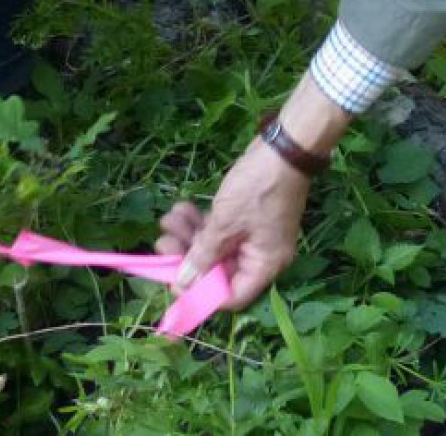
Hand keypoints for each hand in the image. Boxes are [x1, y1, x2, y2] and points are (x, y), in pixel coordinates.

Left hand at [157, 142, 313, 309]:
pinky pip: (221, 231)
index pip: (231, 296)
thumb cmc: (257, 190)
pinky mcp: (248, 221)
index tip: (173, 278)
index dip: (200, 293)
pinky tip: (182, 208)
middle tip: (162, 242)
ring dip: (189, 235)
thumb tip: (184, 281)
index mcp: (264, 266)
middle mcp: (261, 257)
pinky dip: (201, 222)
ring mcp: (255, 237)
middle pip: (218, 271)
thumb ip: (202, 256)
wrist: (283, 149)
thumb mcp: (224, 224)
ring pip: (215, 248)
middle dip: (187, 256)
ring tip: (169, 219)